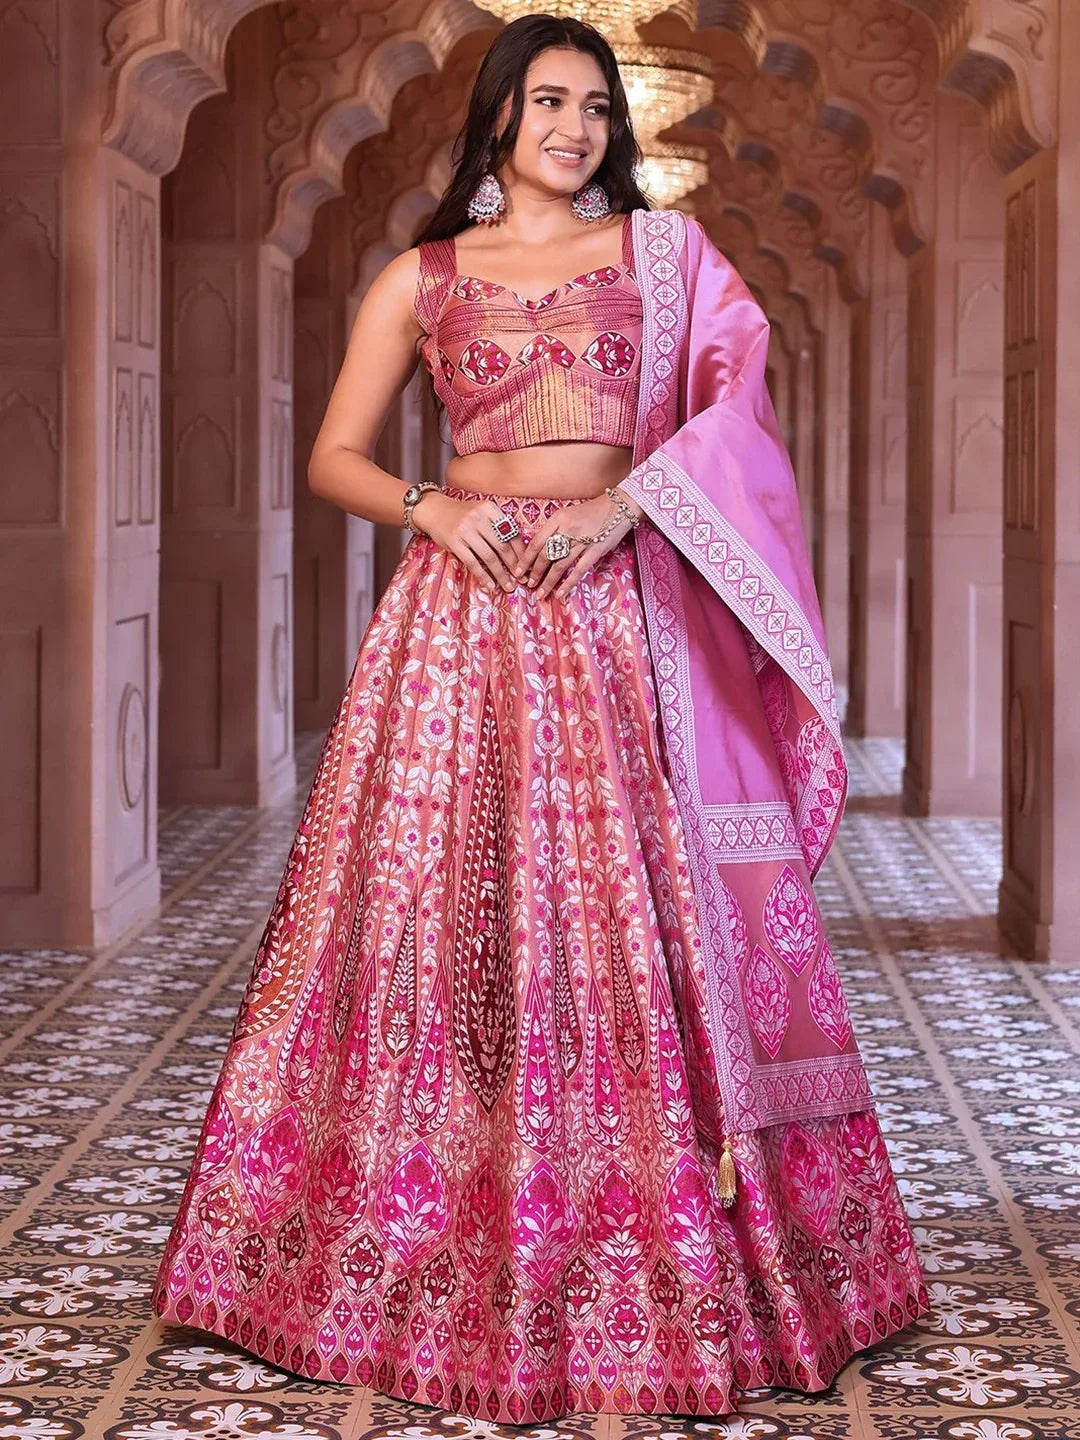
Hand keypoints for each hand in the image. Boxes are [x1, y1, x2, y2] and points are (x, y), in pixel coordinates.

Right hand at [411, 491, 524, 593]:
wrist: (434, 510)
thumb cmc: (462, 514)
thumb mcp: (482, 512)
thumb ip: (498, 525)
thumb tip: (518, 552)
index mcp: (490, 509)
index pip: (512, 533)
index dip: (522, 552)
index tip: (529, 566)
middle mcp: (479, 517)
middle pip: (503, 546)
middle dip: (514, 565)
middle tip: (522, 579)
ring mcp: (466, 530)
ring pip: (489, 557)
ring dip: (501, 574)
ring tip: (508, 586)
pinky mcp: (455, 542)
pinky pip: (472, 563)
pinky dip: (483, 576)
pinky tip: (490, 586)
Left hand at [515, 494, 635, 600]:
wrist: (618, 506)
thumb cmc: (591, 512)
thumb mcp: (568, 514)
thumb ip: (554, 529)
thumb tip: (540, 550)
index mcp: (558, 518)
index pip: (536, 542)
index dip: (525, 559)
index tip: (518, 571)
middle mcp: (567, 529)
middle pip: (545, 555)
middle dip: (534, 572)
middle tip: (528, 584)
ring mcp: (582, 540)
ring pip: (559, 565)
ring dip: (548, 581)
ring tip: (541, 593)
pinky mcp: (595, 550)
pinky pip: (578, 570)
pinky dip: (568, 583)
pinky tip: (560, 593)